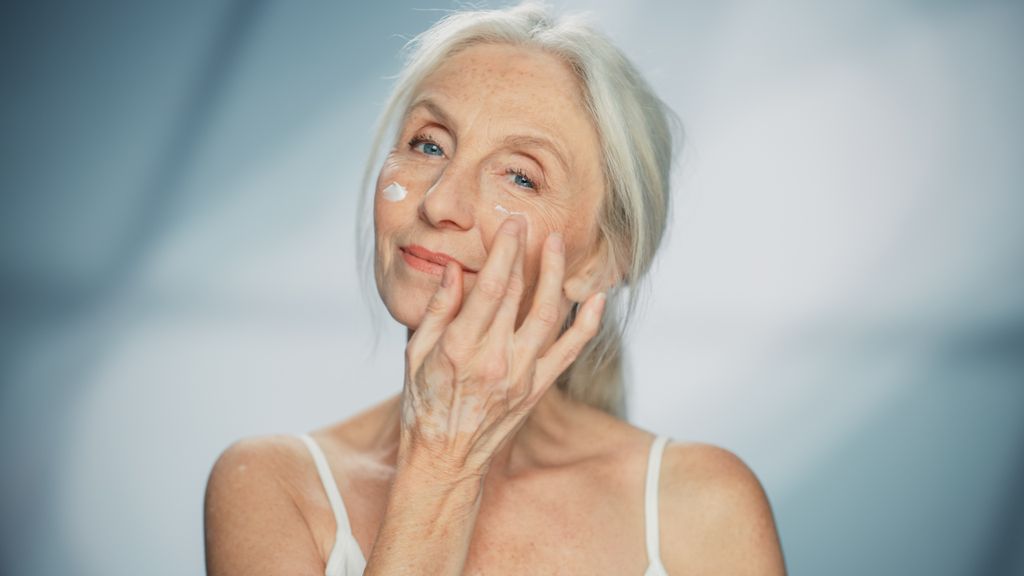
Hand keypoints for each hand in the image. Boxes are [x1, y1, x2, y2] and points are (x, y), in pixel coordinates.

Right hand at [399, 217, 605, 482]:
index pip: (491, 288)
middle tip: (532, 224)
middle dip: (528, 254)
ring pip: (550, 316)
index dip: (506, 251)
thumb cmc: (424, 403)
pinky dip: (587, 324)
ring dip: (557, 277)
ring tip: (559, 245)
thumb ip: (439, 309)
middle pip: (521, 295)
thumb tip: (455, 269)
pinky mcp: (537, 388)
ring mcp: (521, 376)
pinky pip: (569, 351)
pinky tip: (596, 298)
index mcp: (460, 348)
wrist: (445, 458)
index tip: (512, 224)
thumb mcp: (416, 353)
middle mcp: (495, 360)